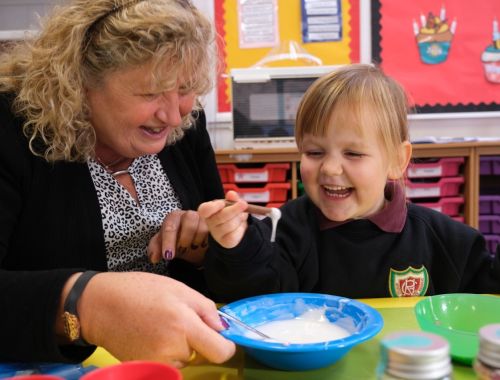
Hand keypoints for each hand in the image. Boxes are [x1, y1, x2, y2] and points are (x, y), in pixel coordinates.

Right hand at [76, 272, 235, 366]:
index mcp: (184, 325)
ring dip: (180, 345)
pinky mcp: (145, 368)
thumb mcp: (179, 289)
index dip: (226, 345)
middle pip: (201, 353)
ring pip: (184, 358)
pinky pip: (168, 362)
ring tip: (159, 324)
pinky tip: (150, 334)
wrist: (99, 305)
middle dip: (196, 339)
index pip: (220, 352)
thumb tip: (224, 329)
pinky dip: (165, 351)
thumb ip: (206, 309)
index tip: (221, 336)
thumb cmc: (139, 291)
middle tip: (177, 318)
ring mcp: (157, 362)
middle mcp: (172, 349)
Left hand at [148, 210, 208, 265]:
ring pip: (203, 227)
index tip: (168, 256)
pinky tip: (203, 246)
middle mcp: (189, 215)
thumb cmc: (175, 242)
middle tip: (182, 251)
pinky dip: (207, 242)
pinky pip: (214, 233)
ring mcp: (203, 219)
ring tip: (193, 248)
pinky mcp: (214, 226)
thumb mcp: (163, 245)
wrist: (191, 245)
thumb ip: (155, 249)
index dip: (169, 241)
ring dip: (196, 241)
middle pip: (189, 221)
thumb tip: (153, 258)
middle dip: (184, 239)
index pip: (170, 226)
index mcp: (173, 217)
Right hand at [197, 191, 248, 248]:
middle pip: (221, 217)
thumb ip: (232, 198)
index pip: (205, 210)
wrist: (235, 227)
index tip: (222, 203)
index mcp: (207, 212)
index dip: (214, 207)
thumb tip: (231, 194)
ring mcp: (216, 234)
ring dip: (240, 218)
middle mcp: (209, 223)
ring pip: (230, 225)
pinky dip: (241, 227)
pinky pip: (235, 234)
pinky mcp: (225, 241)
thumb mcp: (231, 203)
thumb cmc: (230, 212)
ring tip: (242, 216)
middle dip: (234, 210)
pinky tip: (240, 225)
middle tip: (244, 204)